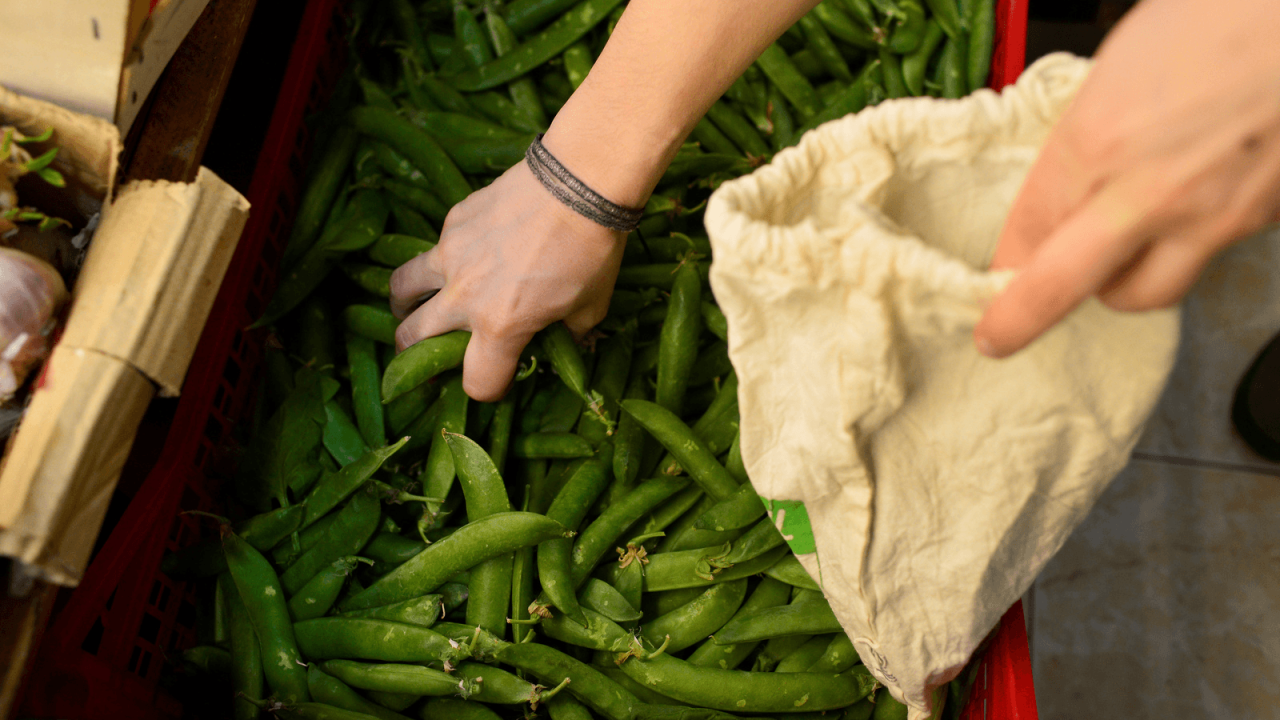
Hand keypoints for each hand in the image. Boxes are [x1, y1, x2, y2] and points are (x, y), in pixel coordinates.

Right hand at [390, 160, 624, 401]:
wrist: (579, 182)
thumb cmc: (592, 250)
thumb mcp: (592, 306)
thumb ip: (572, 332)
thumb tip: (570, 338)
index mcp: (500, 327)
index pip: (477, 382)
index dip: (488, 389)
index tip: (497, 381)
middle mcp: (464, 297)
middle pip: (410, 339)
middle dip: (412, 355)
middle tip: (421, 354)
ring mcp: (451, 256)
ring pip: (401, 288)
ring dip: (403, 305)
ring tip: (411, 307)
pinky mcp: (453, 223)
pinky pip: (435, 248)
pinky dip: (441, 260)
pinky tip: (464, 254)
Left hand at [974, 0, 1279, 357]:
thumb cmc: (1225, 14)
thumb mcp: (1123, 63)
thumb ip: (1088, 133)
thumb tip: (1066, 176)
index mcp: (1097, 141)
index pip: (1027, 228)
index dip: (1006, 258)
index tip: (995, 275)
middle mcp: (1146, 193)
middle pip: (1060, 287)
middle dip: (1019, 320)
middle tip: (998, 336)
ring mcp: (1206, 216)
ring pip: (1141, 294)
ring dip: (1116, 286)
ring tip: (1113, 260)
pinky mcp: (1254, 223)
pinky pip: (1199, 261)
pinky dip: (1178, 253)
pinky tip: (1179, 218)